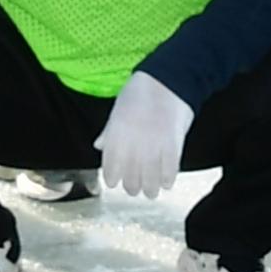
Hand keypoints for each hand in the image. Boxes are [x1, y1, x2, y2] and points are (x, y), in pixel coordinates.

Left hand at [96, 70, 193, 197]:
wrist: (168, 79)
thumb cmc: (141, 91)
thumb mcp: (118, 109)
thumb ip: (109, 131)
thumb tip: (98, 146)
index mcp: (116, 135)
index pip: (110, 168)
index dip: (112, 178)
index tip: (115, 182)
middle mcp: (132, 145)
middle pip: (130, 179)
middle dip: (132, 187)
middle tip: (136, 189)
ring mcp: (153, 147)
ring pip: (149, 181)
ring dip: (150, 189)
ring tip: (151, 192)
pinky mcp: (172, 146)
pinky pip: (169, 171)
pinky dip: (167, 180)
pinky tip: (166, 183)